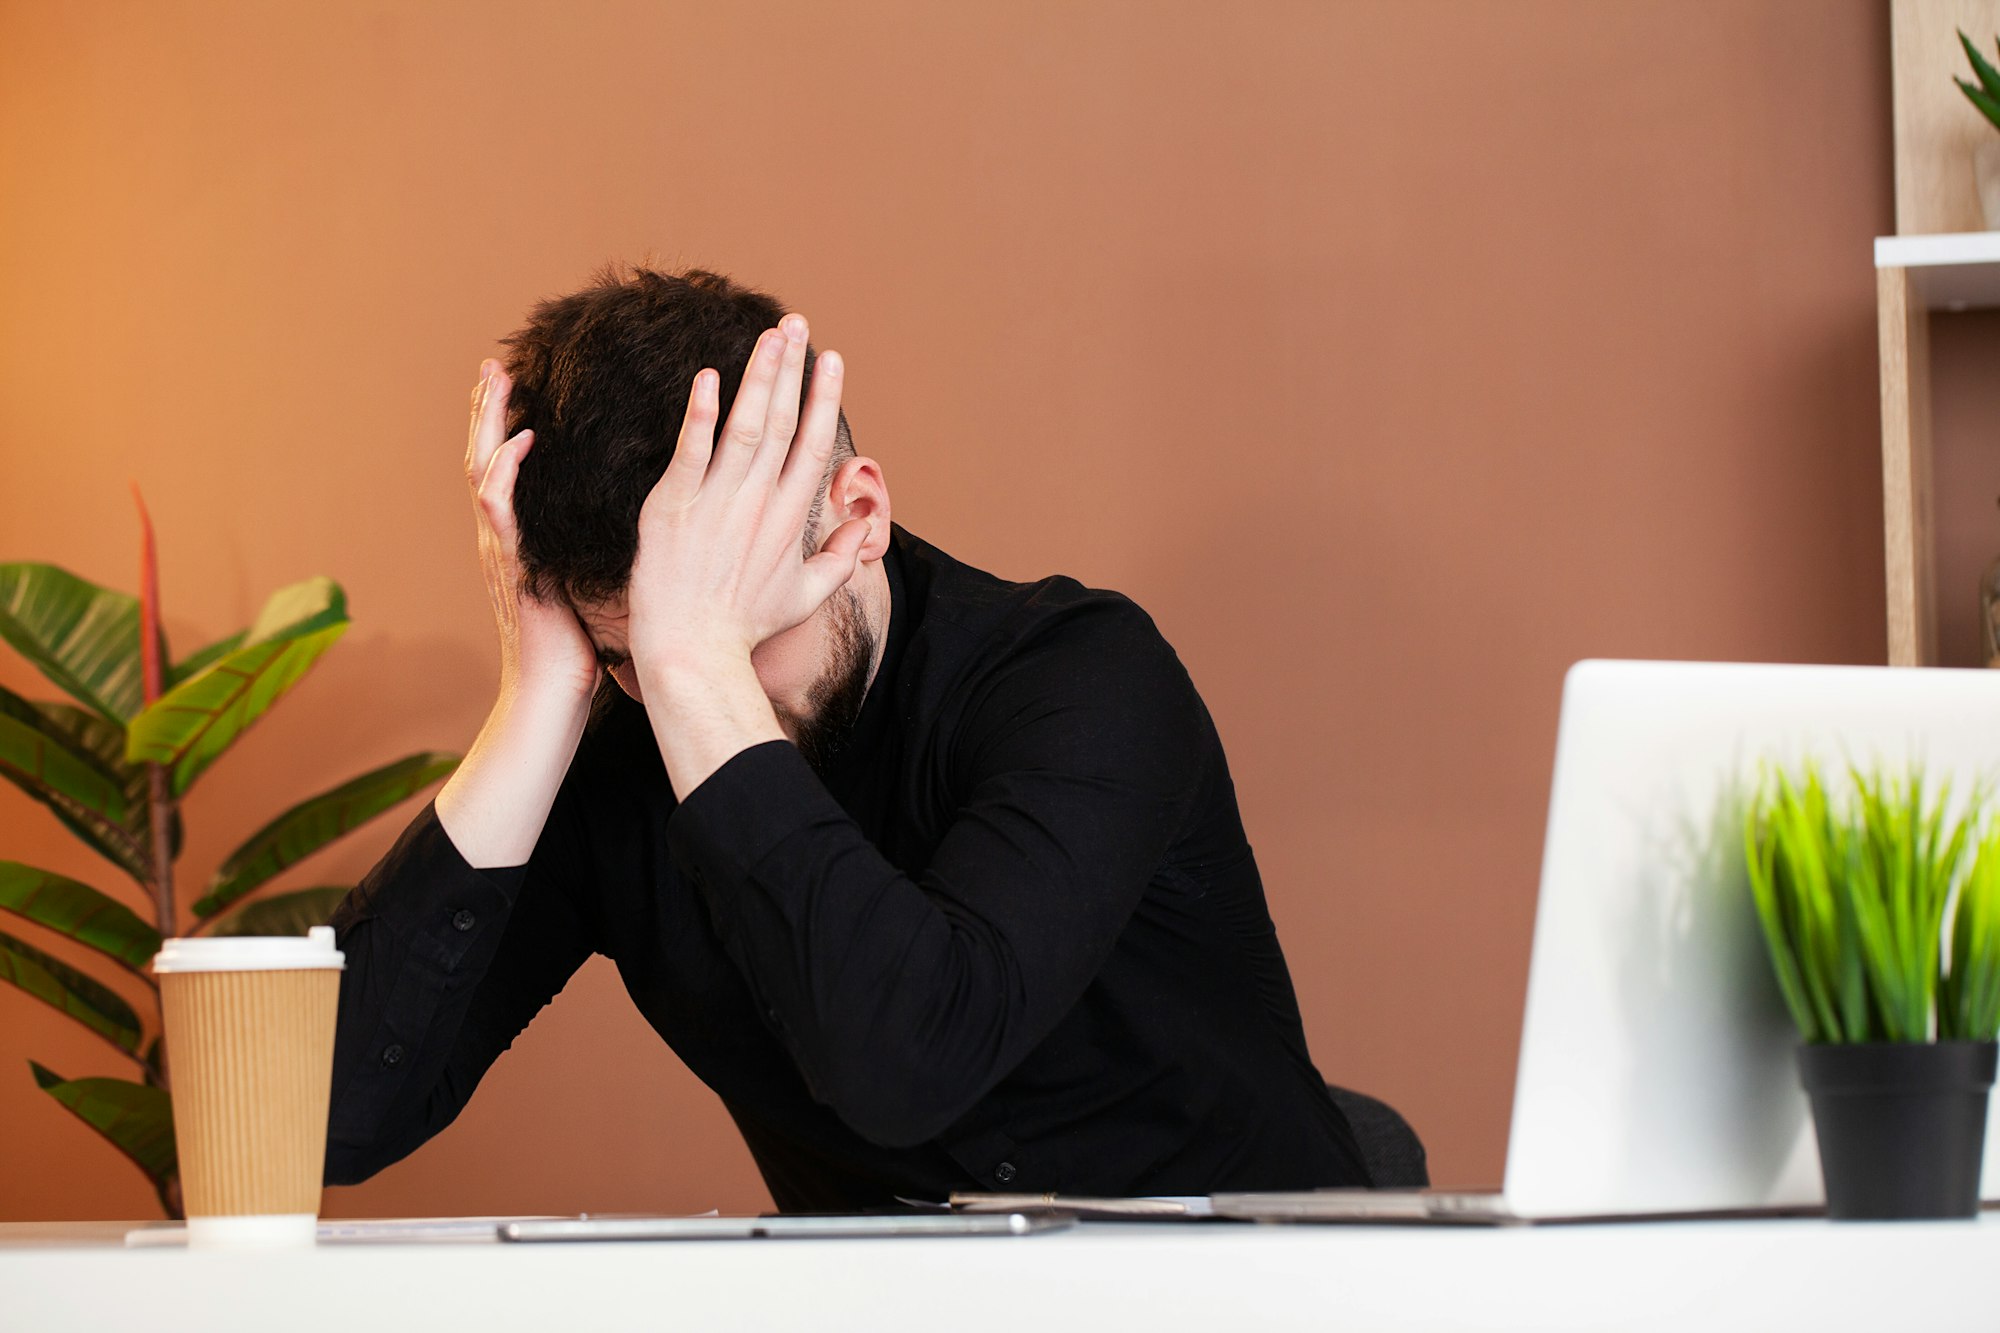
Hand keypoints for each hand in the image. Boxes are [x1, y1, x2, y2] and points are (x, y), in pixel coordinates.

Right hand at [464, 359, 599, 705]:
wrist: (549, 698)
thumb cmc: (576, 651)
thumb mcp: (585, 586)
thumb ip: (590, 551)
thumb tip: (630, 525)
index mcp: (519, 541)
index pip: (505, 469)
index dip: (505, 426)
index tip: (516, 383)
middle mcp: (502, 538)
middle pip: (484, 457)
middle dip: (488, 410)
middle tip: (496, 363)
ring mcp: (501, 550)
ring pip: (482, 470)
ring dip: (487, 423)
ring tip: (495, 379)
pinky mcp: (512, 566)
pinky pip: (500, 508)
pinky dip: (506, 469)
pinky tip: (522, 438)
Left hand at [626, 316, 869, 676]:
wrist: (694, 650)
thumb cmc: (745, 627)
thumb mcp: (805, 597)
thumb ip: (839, 559)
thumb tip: (862, 529)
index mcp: (791, 517)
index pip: (815, 443)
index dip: (825, 397)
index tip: (831, 359)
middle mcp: (760, 502)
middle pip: (785, 421)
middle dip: (793, 367)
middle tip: (797, 322)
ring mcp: (718, 502)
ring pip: (746, 424)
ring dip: (760, 375)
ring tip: (769, 334)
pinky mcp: (675, 505)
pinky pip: (691, 450)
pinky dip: (701, 413)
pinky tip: (709, 377)